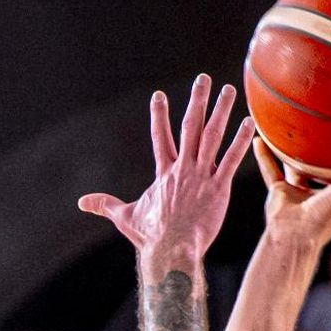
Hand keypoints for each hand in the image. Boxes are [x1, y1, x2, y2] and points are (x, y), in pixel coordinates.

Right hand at [80, 75, 254, 262]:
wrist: (170, 251)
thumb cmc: (149, 238)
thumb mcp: (124, 217)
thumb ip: (105, 205)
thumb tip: (81, 202)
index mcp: (164, 172)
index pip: (160, 136)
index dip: (159, 115)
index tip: (159, 95)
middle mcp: (183, 168)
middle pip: (191, 126)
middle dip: (197, 100)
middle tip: (203, 79)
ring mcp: (201, 176)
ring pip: (213, 136)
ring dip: (221, 111)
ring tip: (229, 91)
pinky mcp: (218, 189)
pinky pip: (232, 160)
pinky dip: (240, 141)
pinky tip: (249, 123)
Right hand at [253, 135, 330, 250]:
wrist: (292, 235)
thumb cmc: (325, 218)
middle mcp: (326, 196)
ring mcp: (303, 195)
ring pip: (302, 170)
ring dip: (299, 155)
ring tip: (300, 131)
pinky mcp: (283, 193)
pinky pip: (272, 170)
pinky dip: (264, 156)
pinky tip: (260, 138)